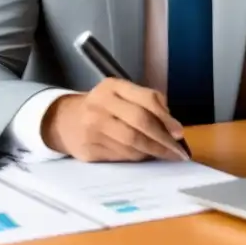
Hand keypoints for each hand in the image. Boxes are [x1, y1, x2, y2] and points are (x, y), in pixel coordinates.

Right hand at [40, 78, 189, 161]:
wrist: (66, 120)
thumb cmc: (104, 107)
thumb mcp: (122, 94)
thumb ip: (148, 103)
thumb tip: (173, 128)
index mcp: (112, 87)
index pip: (146, 100)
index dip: (166, 118)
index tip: (179, 133)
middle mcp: (100, 104)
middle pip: (140, 123)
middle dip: (163, 140)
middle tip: (177, 152)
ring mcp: (92, 127)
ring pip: (132, 144)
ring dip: (153, 152)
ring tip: (165, 154)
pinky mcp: (89, 149)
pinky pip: (122, 156)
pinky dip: (138, 157)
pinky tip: (144, 156)